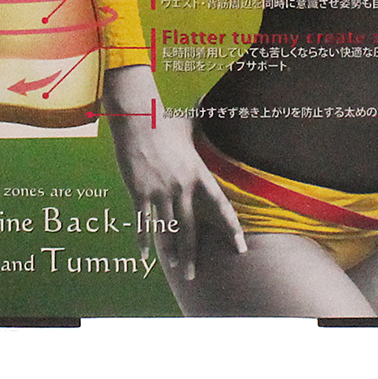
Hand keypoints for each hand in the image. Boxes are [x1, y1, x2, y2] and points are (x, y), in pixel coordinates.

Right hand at [102, 65, 246, 279]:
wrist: (136, 119)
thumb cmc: (164, 122)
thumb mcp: (189, 125)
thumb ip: (203, 122)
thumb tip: (209, 102)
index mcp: (198, 173)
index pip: (221, 206)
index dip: (232, 228)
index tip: (241, 248)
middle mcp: (181, 186)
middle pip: (190, 228)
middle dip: (192, 255)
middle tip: (194, 276)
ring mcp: (159, 191)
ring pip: (167, 229)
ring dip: (171, 251)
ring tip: (176, 268)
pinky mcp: (139, 192)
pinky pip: (142, 222)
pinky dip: (143, 240)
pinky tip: (145, 255)